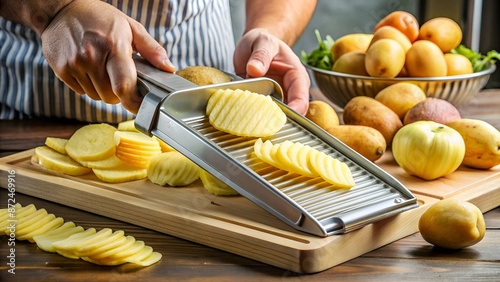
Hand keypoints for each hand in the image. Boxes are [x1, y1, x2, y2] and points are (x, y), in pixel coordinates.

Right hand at [40, 0, 174, 112]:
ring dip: (103, 90)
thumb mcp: (130, 27)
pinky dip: (88, 86)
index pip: (124, 85)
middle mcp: (92, 57)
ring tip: (102, 69)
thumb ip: (152, 50)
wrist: (61, 9)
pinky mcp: (61, 70)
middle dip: (119, 93)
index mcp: (113, 46)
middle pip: (111, 96)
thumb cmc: (99, 17)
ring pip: (96, 96)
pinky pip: (81, 92)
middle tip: (119, 77)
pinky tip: (88, 68)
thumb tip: (169, 68)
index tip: (140, 105)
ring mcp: (74, 64)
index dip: (134, 101)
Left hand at [233, 28, 309, 114]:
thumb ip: (260, 54)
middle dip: (279, 120)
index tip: (281, 117)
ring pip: (276, 116)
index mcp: (296, 76)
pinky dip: (255, 117)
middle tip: (262, 124)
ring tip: (252, 122)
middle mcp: (290, 90)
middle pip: (291, 113)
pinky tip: (245, 118)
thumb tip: (254, 69)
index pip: (301, 98)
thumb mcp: (262, 42)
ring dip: (266, 121)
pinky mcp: (265, 102)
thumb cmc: (263, 41)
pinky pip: (263, 114)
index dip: (295, 110)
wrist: (254, 44)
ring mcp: (277, 98)